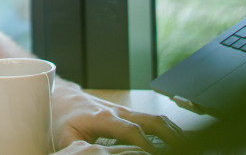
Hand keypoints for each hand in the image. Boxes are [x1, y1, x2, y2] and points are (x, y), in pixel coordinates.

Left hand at [51, 84, 185, 152]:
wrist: (60, 96)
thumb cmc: (60, 118)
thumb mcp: (64, 138)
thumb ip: (78, 150)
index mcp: (102, 117)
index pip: (131, 131)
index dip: (146, 144)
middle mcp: (117, 111)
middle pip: (152, 121)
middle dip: (170, 135)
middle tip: (183, 148)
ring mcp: (124, 111)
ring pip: (155, 118)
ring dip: (172, 131)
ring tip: (185, 145)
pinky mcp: (127, 113)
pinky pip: (151, 120)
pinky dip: (166, 129)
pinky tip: (175, 139)